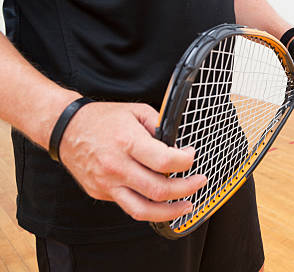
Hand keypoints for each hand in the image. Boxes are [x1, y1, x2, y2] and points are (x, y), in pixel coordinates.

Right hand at [58, 102, 206, 221]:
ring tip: (187, 206)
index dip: (185, 161)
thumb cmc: (102, 118)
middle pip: (159, 190)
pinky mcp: (101, 193)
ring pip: (143, 210)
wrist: (65, 128)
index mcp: (128, 142)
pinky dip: (149, 207)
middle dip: (186, 188)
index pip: (165, 160)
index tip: (191, 156)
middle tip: (199, 182)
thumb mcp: (136, 111)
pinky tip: (162, 204)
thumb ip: (159, 126)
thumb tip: (178, 145)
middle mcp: (117, 166)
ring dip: (170, 212)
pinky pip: (129, 206)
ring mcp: (107, 183)